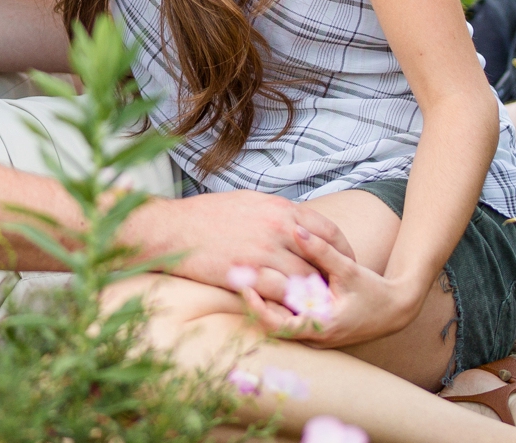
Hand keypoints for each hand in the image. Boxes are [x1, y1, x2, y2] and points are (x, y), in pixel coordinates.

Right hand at [121, 191, 357, 307]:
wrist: (170, 229)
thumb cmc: (205, 215)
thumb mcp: (247, 202)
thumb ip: (275, 212)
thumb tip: (295, 221)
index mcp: (279, 208)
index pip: (328, 230)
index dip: (341, 250)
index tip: (344, 263)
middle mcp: (277, 227)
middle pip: (323, 258)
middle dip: (332, 277)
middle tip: (337, 292)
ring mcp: (263, 251)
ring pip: (306, 280)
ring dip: (315, 296)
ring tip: (319, 308)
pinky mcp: (248, 273)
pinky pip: (282, 295)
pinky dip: (292, 305)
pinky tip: (293, 313)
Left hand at [238, 224, 419, 348]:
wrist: (394, 310)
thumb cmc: (373, 292)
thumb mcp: (348, 270)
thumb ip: (322, 251)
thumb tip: (296, 228)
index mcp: (321, 327)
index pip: (277, 326)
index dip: (256, 308)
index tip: (242, 287)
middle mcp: (313, 336)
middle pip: (271, 323)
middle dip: (253, 300)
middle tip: (233, 276)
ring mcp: (312, 334)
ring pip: (278, 320)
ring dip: (262, 299)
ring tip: (241, 274)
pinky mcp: (312, 327)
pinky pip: (287, 317)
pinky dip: (275, 300)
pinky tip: (263, 279)